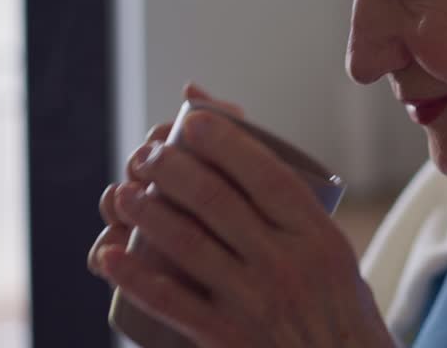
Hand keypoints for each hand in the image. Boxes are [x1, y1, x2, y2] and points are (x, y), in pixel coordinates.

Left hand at [88, 84, 393, 347]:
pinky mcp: (227, 338)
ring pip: (188, 245)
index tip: (191, 120)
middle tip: (147, 154)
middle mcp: (286, 264)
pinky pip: (171, 303)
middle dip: (173, 169)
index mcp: (317, 236)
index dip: (226, 143)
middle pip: (218, 203)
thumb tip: (245, 149)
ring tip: (122, 192)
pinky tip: (109, 255)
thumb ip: (295, 209)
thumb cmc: (337, 306)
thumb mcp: (333, 248)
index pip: (268, 176)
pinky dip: (134, 278)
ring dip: (146, 212)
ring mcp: (254, 302)